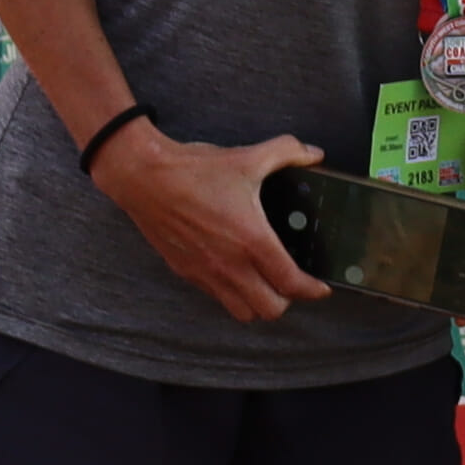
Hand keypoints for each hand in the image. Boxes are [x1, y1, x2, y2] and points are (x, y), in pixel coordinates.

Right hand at [107, 123, 329, 323]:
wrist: (142, 176)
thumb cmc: (193, 170)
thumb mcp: (248, 157)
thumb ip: (288, 153)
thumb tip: (314, 154)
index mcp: (251, 240)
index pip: (290, 283)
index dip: (312, 290)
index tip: (322, 287)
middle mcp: (229, 264)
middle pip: (269, 310)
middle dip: (288, 300)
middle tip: (293, 282)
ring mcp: (205, 272)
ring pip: (241, 311)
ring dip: (258, 302)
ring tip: (266, 283)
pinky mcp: (185, 271)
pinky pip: (216, 297)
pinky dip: (232, 293)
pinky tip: (236, 272)